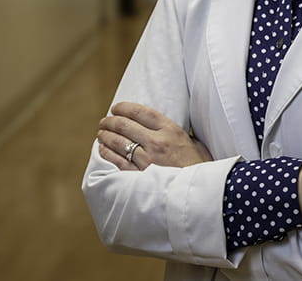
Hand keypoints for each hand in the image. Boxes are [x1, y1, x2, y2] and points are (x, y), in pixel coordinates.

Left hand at [96, 102, 210, 170]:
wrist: (199, 194)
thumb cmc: (200, 169)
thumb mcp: (196, 145)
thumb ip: (182, 135)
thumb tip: (170, 131)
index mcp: (171, 131)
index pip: (141, 112)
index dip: (125, 107)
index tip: (116, 108)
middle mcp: (157, 142)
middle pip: (125, 125)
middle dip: (111, 121)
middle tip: (105, 120)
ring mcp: (146, 160)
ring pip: (118, 142)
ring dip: (106, 135)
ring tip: (101, 132)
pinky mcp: (139, 176)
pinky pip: (117, 161)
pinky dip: (107, 153)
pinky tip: (103, 149)